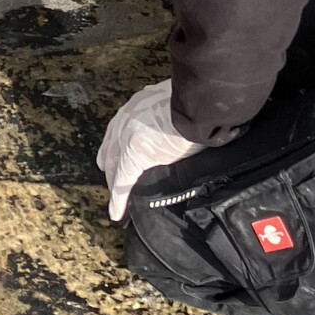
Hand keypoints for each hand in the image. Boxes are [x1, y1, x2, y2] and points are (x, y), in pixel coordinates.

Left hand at [97, 78, 199, 220]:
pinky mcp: (136, 153)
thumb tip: (183, 130)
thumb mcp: (178, 103)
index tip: (116, 159)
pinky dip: (119, 199)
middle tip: (115, 183)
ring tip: (118, 202)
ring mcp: (129, 135)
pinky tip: (118, 213)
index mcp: (138, 104)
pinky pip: (123, 180)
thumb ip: (172, 116)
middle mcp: (127, 118)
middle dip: (113, 168)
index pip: (119, 130)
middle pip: (112, 150)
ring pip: (116, 166)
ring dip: (116, 184)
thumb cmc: (200, 100)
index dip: (117, 148)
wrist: (201, 101)